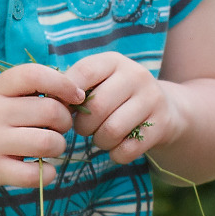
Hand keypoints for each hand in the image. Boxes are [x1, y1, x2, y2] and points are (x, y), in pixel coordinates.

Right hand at [0, 63, 82, 193]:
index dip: (63, 83)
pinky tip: (42, 170)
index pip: (34, 74)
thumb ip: (21, 91)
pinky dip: (48, 173)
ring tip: (48, 149)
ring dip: (58, 147)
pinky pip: (37, 173)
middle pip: (50, 110)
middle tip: (57, 129)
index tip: (76, 97)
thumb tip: (70, 91)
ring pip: (48, 142)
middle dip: (64, 121)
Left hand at [66, 53, 180, 163]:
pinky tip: (117, 148)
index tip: (65, 109)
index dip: (67, 95)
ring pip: (112, 131)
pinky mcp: (162, 124)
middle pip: (97, 107)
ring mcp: (152, 99)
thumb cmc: (117, 96)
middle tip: (84, 129)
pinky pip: (128, 149)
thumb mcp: (99, 83)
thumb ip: (74, 88)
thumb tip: (49, 102)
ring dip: (99, 142)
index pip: (84, 73)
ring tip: (101, 138)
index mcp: (114, 61)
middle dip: (83, 126)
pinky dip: (116, 154)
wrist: (165, 109)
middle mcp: (136, 75)